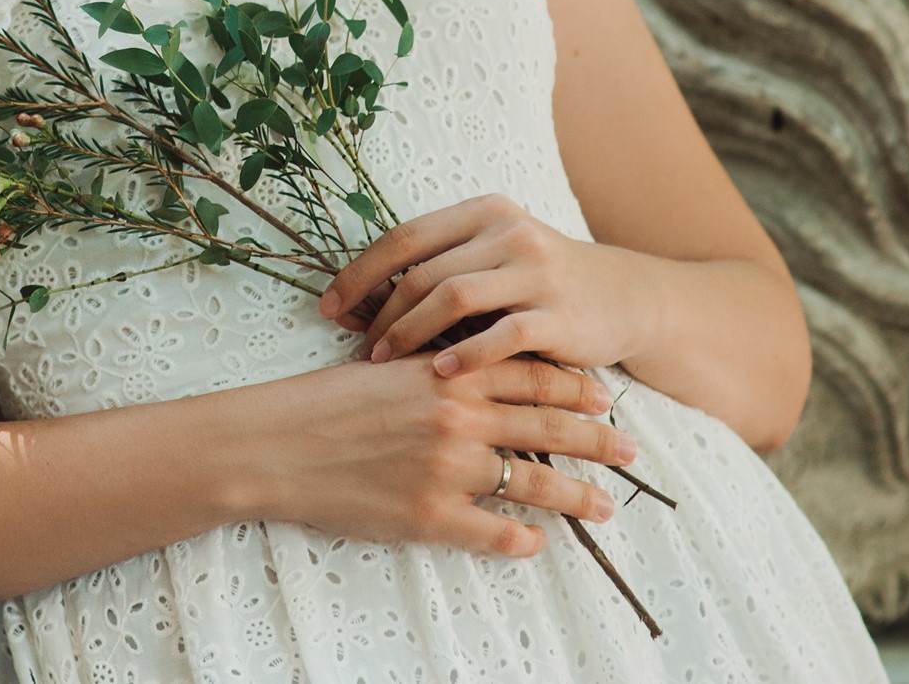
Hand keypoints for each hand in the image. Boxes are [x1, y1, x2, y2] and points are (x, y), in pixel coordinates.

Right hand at [257, 352, 636, 554]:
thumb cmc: (328, 398)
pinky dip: (521, 541)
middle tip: (630, 448)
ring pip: (533, 484)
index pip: (529, 374)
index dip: (572, 386)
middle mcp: (457, 416)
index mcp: (448, 372)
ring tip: (606, 506)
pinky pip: (493, 534)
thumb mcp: (388, 363)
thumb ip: (438, 364)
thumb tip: (480, 365)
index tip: (604, 395)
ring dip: (576, 496)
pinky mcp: (429, 515)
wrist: (278, 441)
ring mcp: (447, 468)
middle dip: (595, 438)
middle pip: (546, 427)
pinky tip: (536, 544)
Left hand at [317, 194, 637, 376]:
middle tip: (357, 349)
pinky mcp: (558, 316)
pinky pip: (501, 335)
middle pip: (423, 270)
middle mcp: (507, 233)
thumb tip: (359, 303)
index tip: (327, 306)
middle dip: (381, 313)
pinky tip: (439, 374)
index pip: (404, 236)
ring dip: (410, 333)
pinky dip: (466, 354)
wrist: (624, 298)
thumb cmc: (538, 284)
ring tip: (383, 364)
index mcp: (482, 212)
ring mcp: (535, 272)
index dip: (360, 272)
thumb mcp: (493, 258)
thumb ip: (438, 269)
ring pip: (454, 297)